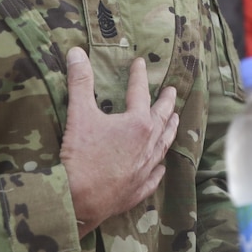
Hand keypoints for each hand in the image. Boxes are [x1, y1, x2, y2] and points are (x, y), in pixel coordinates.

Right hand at [60, 47, 178, 236]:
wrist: (79, 199)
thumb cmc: (81, 155)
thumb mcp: (79, 113)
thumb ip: (80, 81)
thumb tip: (76, 51)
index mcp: (137, 123)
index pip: (140, 92)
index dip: (139, 76)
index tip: (140, 63)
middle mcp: (147, 144)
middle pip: (161, 118)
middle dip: (167, 102)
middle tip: (172, 91)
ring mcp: (145, 168)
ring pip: (163, 145)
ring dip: (170, 131)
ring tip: (175, 120)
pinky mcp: (138, 190)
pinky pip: (154, 177)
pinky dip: (159, 169)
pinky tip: (162, 167)